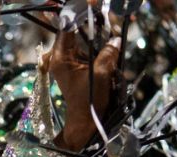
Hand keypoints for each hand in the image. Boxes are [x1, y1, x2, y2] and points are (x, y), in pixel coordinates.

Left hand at [45, 2, 123, 150]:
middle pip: (75, 32)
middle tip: (103, 13)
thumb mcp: (101, 74)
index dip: (79, 13)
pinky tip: (108, 45)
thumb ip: (108, 53)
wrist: (86, 124)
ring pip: (82, 41)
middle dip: (90, 23)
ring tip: (108, 31)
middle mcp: (61, 58)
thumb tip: (115, 39)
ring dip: (96, 35)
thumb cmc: (90, 101)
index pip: (67, 27)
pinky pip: (87, 51)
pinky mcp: (77, 68)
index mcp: (60, 57)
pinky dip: (97, 47)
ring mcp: (68, 63)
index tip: (92, 4)